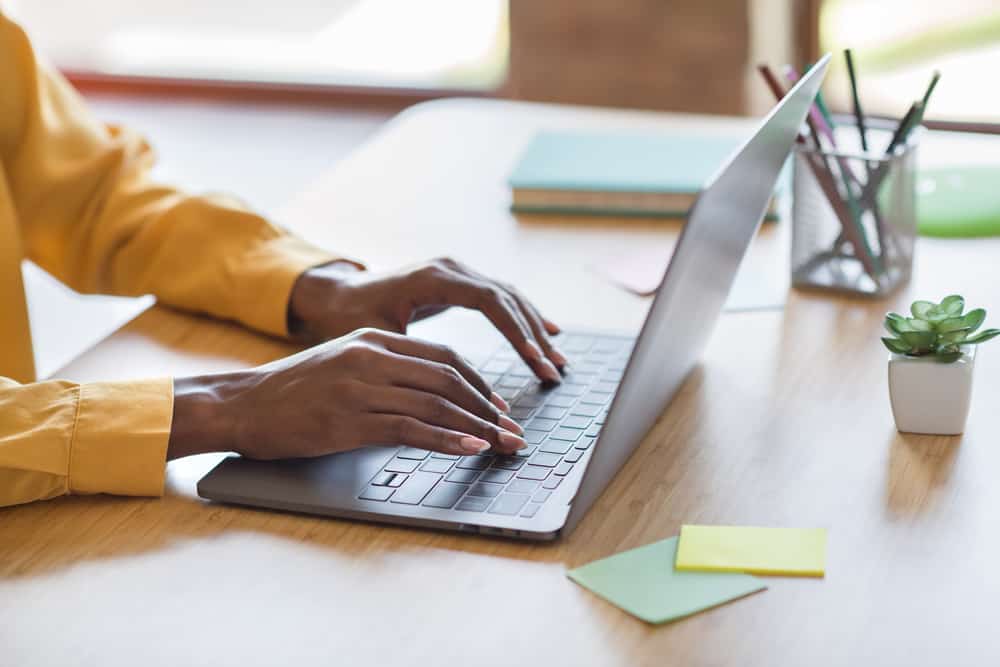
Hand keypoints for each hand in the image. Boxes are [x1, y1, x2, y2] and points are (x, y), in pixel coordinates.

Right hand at [168, 328, 525, 460]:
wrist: (240, 404)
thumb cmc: (291, 391)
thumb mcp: (341, 364)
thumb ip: (385, 370)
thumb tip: (432, 396)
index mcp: (373, 340)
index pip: (444, 358)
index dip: (480, 384)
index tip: (499, 407)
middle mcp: (372, 358)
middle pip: (450, 379)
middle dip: (490, 408)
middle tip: (513, 431)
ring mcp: (360, 388)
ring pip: (437, 404)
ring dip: (478, 427)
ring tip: (503, 445)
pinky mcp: (349, 420)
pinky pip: (411, 429)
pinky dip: (448, 440)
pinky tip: (471, 449)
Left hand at [288, 257, 565, 381]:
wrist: (337, 294)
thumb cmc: (351, 316)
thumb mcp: (375, 336)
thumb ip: (409, 354)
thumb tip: (439, 385)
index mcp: (433, 277)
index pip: (488, 300)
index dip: (514, 330)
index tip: (532, 358)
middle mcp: (451, 269)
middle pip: (507, 297)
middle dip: (533, 336)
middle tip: (553, 370)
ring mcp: (458, 273)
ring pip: (509, 297)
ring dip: (535, 329)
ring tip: (557, 361)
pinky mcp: (460, 284)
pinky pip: (502, 299)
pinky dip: (525, 319)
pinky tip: (546, 336)